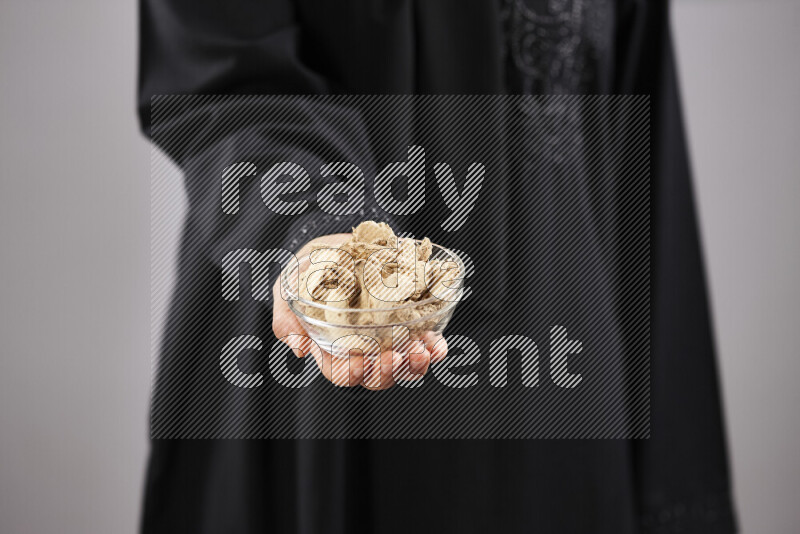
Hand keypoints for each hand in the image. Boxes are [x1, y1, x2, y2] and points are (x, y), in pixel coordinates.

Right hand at [271, 233, 447, 389]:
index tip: (358, 362)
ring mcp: (386, 337)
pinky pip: (422, 343)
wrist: (338, 243)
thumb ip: (287, 315)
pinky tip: (436, 343)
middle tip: (393, 358)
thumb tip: (298, 346)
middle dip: (386, 372)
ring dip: (414, 364)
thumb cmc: (308, 268)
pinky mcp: (407, 322)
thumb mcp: (288, 287)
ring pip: (402, 366)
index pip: (340, 372)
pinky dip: (432, 347)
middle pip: (374, 376)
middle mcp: (361, 347)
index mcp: (330, 346)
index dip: (350, 373)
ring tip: (421, 352)